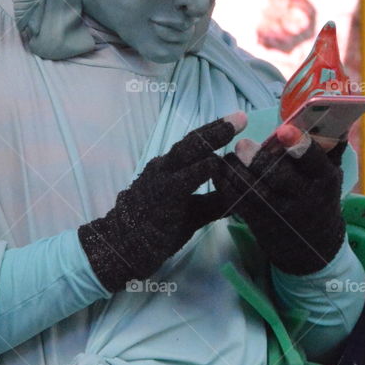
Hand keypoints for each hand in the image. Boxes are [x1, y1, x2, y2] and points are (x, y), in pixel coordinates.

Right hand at [78, 112, 246, 291]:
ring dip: (211, 138)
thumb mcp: (190, 213)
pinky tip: (216, 162)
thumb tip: (240, 196)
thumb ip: (212, 202)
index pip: (194, 145)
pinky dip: (200, 169)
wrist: (122, 247)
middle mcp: (164, 167)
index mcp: (169, 169)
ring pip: (187, 152)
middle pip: (192, 141)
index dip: (216, 132)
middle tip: (241, 116)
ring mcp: (161, 179)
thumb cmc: (154, 230)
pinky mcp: (162, 195)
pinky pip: (183, 178)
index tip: (238, 120)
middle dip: (217, 127)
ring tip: (232, 127)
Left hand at [216, 123, 346, 274]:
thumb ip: (329, 147)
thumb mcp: (331, 174)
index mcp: (325, 178)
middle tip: (242, 145)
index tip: (283, 131)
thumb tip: (335, 116)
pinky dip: (227, 186)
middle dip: (258, 159)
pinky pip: (240, 203)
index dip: (299, 145)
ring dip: (236, 171)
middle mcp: (305, 196)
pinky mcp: (261, 224)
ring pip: (254, 190)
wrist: (313, 246)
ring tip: (227, 157)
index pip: (314, 160)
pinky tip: (220, 172)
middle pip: (279, 176)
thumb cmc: (320, 198)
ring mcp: (282, 213)